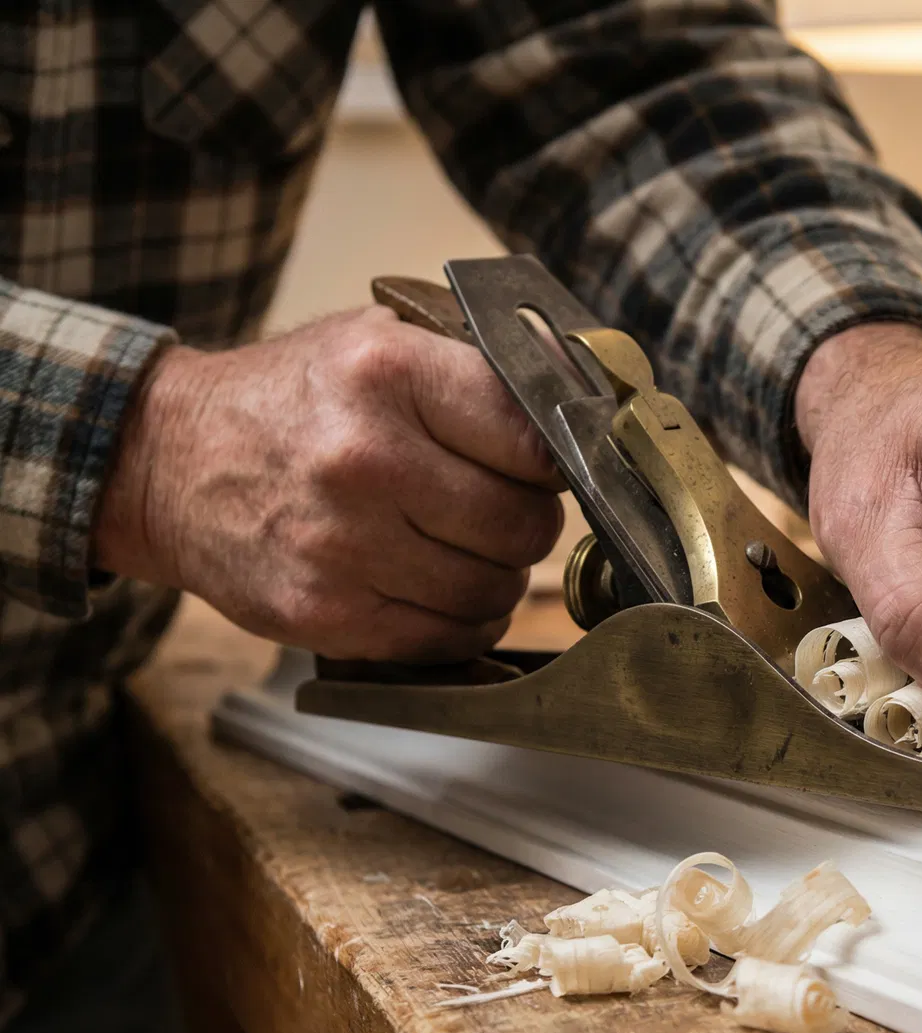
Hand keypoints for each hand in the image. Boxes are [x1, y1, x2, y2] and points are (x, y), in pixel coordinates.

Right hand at [96, 307, 565, 659]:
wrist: (168, 461)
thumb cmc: (293, 401)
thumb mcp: (380, 341)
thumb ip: (484, 364)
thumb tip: (589, 388)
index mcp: (389, 374)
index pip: (535, 438)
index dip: (556, 461)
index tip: (546, 467)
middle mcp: (364, 459)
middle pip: (523, 524)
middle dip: (526, 522)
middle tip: (496, 507)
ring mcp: (341, 545)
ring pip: (493, 588)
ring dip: (497, 576)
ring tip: (461, 546)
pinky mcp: (326, 614)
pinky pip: (449, 638)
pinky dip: (463, 621)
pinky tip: (436, 586)